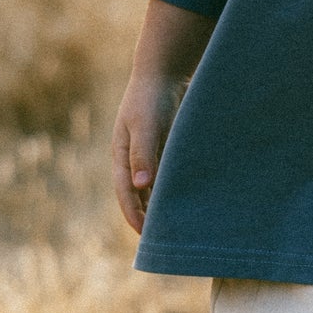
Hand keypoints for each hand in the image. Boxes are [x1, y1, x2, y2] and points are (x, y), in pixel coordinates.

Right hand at [111, 74, 182, 233]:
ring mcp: (151, 154)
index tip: (145, 234)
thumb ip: (143, 154)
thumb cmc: (151, 97)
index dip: (134, 214)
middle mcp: (134, 159)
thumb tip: (140, 186)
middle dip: (148, 216)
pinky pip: (170, 174)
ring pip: (156, 187)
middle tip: (162, 241)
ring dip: (163, 204)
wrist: (165, 72)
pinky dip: (176, 188)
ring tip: (178, 227)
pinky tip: (190, 200)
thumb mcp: (145, 124)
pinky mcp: (167, 148)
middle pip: (140, 194)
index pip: (125, 193)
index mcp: (121, 155)